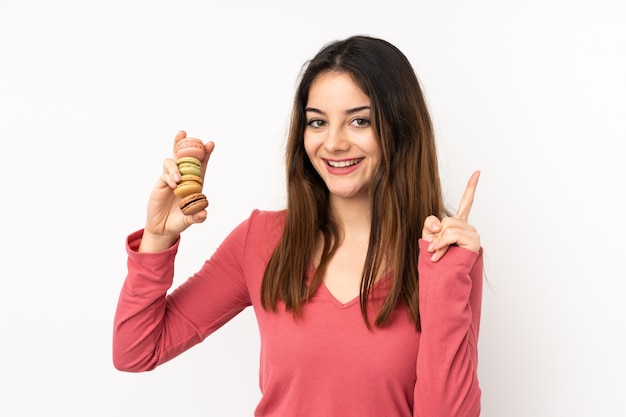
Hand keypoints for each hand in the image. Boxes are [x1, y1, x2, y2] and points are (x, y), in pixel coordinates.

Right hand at [139, 130, 214, 251]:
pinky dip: (169, 176)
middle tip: (185, 134)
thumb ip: (197, 217)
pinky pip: (164, 175)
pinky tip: (173, 185)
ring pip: (172, 163)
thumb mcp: (190, 220)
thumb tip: (204, 213)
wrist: (163, 229)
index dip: (205, 154)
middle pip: (184, 157)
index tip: (210, 144)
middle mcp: (183, 179)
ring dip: (175, 167)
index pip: (201, 165)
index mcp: (195, 184)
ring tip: (178, 180)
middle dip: (185, 144)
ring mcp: (171, 180)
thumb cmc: (180, 221)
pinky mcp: (161, 184)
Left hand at [422, 171, 480, 261]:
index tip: (477, 172)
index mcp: (458, 223)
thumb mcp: (428, 235)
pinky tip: (437, 253)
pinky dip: (441, 243)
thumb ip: (430, 224)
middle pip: (447, 219)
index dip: (471, 187)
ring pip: (448, 227)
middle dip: (436, 234)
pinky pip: (452, 235)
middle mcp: (468, 227)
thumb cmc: (436, 256)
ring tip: (435, 252)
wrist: (441, 275)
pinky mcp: (473, 242)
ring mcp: (472, 234)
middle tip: (433, 247)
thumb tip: (439, 225)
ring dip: (437, 241)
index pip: (466, 202)